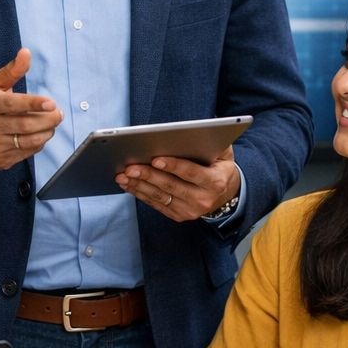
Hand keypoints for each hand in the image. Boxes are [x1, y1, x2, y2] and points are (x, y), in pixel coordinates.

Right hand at [0, 49, 61, 170]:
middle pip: (26, 125)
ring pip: (29, 140)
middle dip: (48, 119)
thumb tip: (26, 53)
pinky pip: (27, 152)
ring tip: (52, 122)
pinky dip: (39, 142)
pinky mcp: (1, 160)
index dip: (34, 103)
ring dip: (47, 131)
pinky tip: (40, 133)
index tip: (51, 102)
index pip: (12, 104)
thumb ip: (11, 70)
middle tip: (58, 113)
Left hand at [117, 146, 238, 221]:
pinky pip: (156, 204)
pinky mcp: (178, 216)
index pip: (192, 173)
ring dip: (139, 186)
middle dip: (149, 176)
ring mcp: (190, 211)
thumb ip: (215, 142)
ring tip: (123, 176)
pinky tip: (129, 184)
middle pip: (171, 186)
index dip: (173, 166)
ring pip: (160, 197)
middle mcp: (203, 199)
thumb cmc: (219, 168)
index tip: (155, 159)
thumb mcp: (224, 154)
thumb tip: (199, 130)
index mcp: (215, 182)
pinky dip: (140, 194)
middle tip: (130, 167)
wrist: (224, 195)